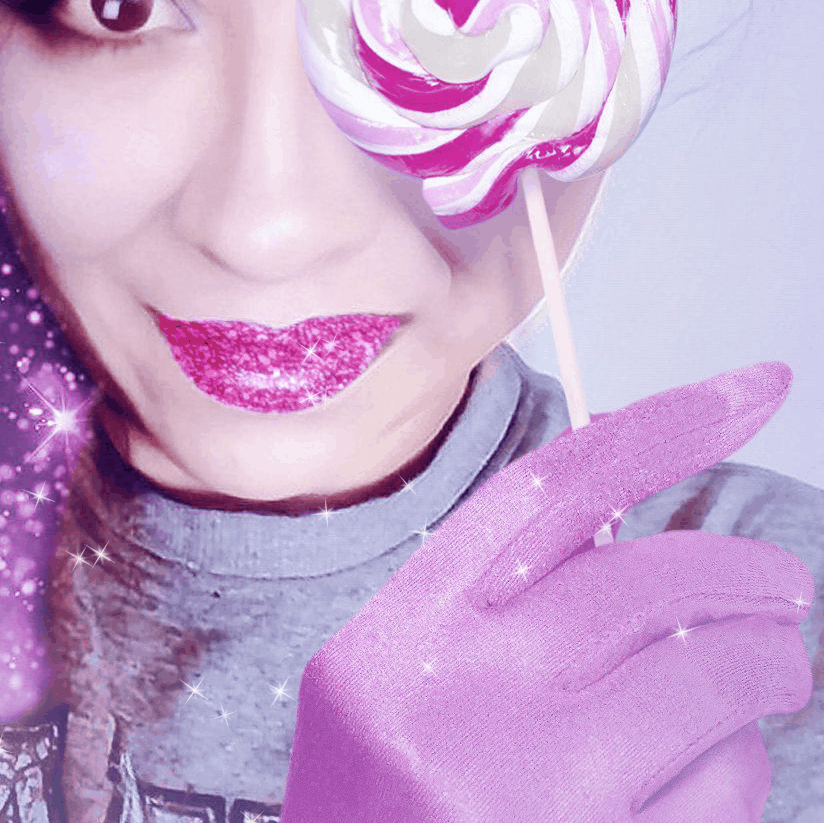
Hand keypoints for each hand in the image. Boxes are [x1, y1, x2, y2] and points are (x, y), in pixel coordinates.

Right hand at [281, 363, 812, 821]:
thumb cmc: (386, 820)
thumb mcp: (398, 692)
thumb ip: (493, 608)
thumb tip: (628, 526)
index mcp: (401, 636)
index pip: (553, 489)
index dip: (669, 424)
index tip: (756, 390)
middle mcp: (457, 697)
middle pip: (648, 581)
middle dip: (748, 576)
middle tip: (787, 590)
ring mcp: (526, 788)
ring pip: (709, 681)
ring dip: (763, 675)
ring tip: (762, 686)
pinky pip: (721, 790)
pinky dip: (736, 772)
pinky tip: (699, 785)